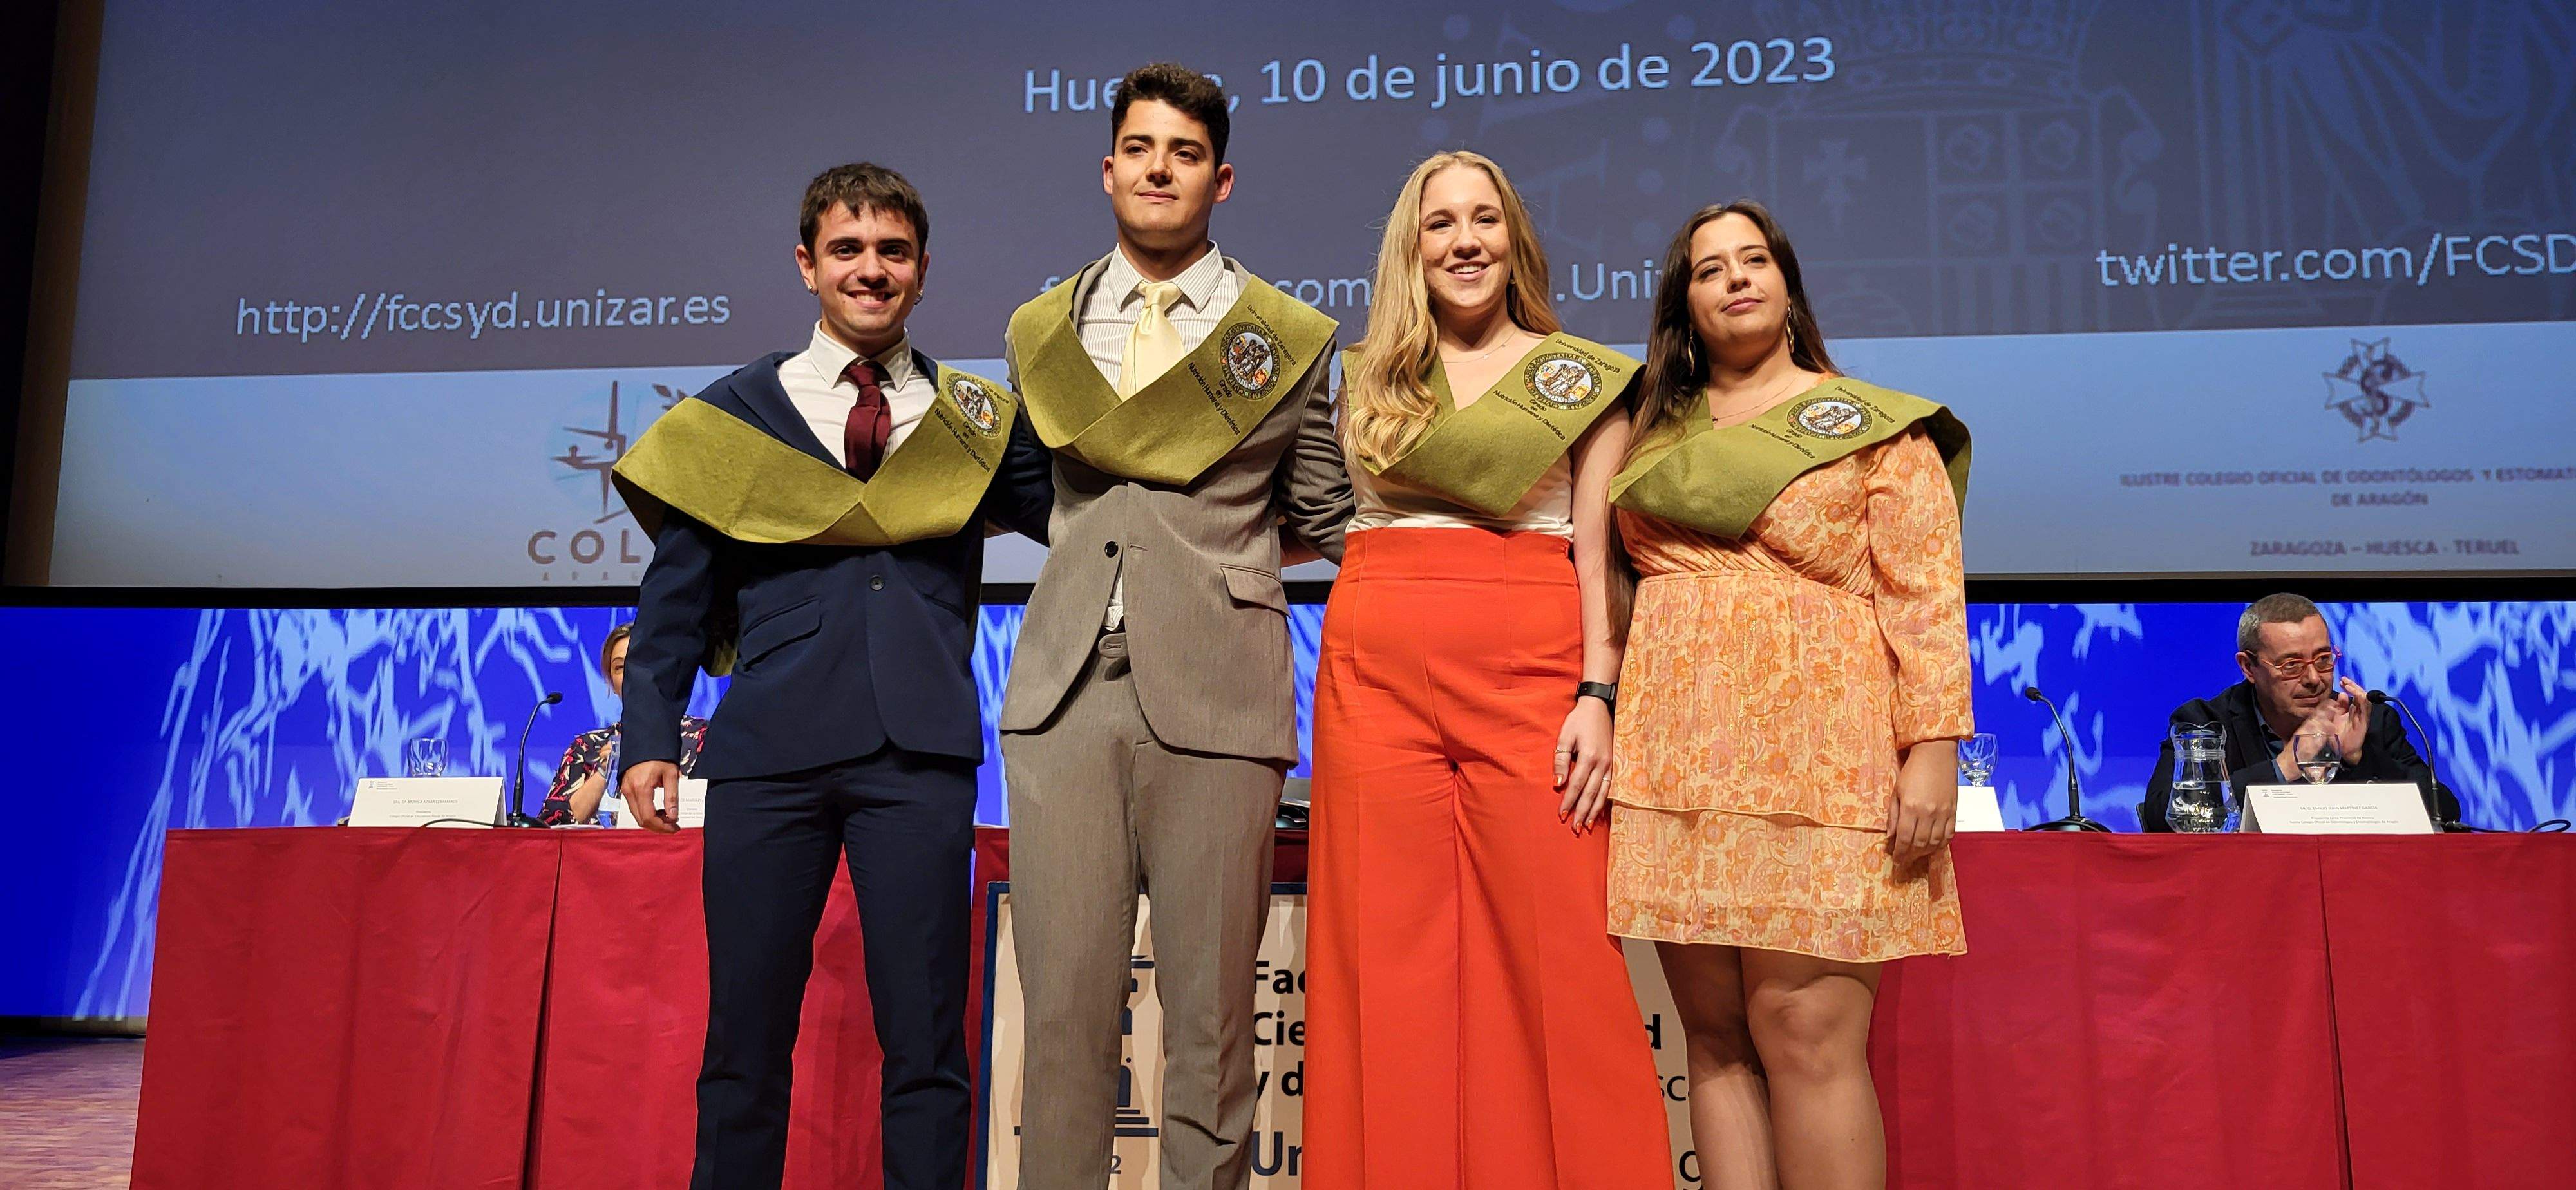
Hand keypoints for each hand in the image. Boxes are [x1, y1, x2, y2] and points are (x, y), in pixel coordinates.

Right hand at [619, 761, 682, 832]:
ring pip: (636, 815)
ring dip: (652, 821)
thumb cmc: (659, 755)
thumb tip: (673, 816)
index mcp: (640, 788)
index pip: (648, 818)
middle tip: (673, 826)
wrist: (645, 741)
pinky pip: (634, 807)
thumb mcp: (671, 774)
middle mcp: (629, 791)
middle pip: (641, 820)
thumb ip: (672, 797)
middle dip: (658, 827)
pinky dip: (646, 813)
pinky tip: (658, 810)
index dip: (662, 827)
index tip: (675, 827)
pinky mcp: (625, 789)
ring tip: (668, 817)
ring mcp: (625, 790)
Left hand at [1555, 697, 1614, 832]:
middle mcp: (1602, 763)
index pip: (1577, 785)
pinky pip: (1610, 786)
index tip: (1561, 815)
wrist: (1599, 707)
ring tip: (1586, 825)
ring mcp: (1611, 764)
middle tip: (1574, 828)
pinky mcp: (1614, 763)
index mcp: (1589, 756)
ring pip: (1603, 793)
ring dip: (1594, 810)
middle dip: (1581, 811)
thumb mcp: (1565, 736)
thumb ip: (1561, 760)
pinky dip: (1604, 800)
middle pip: (1591, 793)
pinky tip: (1599, 810)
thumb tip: (1558, 783)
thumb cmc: (1579, 721)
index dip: (1569, 800)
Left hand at [1886, 741, 1957, 865]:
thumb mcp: (1896, 792)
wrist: (1936, 756)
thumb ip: (1893, 816)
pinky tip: (1933, 847)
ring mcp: (1943, 813)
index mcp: (1911, 808)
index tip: (1896, 860)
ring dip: (1924, 853)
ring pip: (1935, 842)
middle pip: (1919, 844)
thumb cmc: (1912, 771)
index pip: (1904, 838)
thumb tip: (1891, 837)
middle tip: (1905, 860)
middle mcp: (1928, 813)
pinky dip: (1941, 845)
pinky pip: (1949, 835)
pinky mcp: (1954, 811)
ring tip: (1916, 855)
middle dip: (1911, 856)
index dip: (1900, 853)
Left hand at [2330, 676, 2369, 760]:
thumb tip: (2341, 694)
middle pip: (2361, 695)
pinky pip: (2366, 708)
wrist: (2342, 751)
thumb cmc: (2339, 735)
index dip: (2350, 686)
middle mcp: (2359, 713)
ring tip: (2348, 685)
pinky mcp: (2364, 722)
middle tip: (2344, 680)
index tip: (2342, 680)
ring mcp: (2362, 717)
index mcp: (2353, 711)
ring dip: (2357, 690)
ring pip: (2365, 699)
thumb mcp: (2336, 718)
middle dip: (2353, 685)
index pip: (2355, 695)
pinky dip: (2362, 699)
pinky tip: (2355, 694)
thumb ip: (2339, 707)